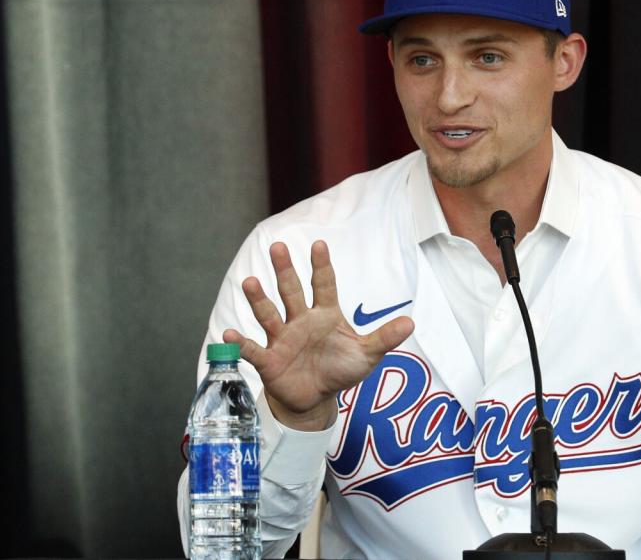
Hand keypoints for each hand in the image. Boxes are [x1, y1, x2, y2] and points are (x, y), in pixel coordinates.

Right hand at [223, 240, 413, 430]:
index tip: (319, 244)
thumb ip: (385, 338)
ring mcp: (282, 338)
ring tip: (249, 281)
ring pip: (269, 314)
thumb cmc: (339, 370)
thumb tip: (411, 322)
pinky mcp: (269, 360)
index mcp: (325, 315)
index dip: (321, 266)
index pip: (324, 284)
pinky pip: (253, 350)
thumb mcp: (366, 355)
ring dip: (259, 299)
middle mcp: (300, 321)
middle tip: (277, 245)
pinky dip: (240, 344)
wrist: (315, 399)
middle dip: (285, 269)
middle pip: (291, 290)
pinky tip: (227, 335)